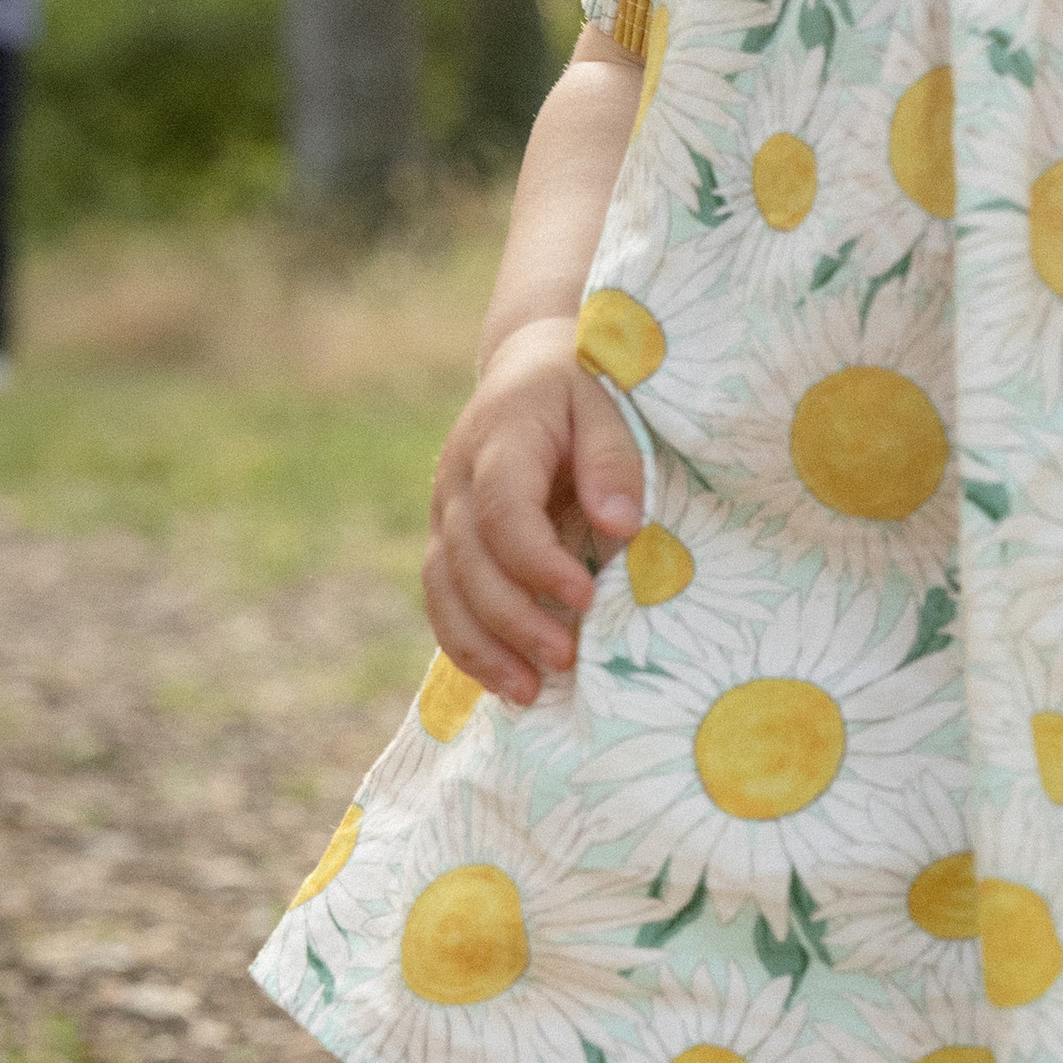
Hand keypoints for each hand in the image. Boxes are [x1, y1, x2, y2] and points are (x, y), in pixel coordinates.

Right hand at [420, 314, 645, 709]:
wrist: (531, 369)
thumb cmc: (586, 388)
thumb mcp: (610, 404)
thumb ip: (614, 460)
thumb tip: (619, 524)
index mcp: (501, 436)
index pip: (501, 508)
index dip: (535, 560)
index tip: (584, 598)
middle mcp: (458, 479)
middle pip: (467, 560)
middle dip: (513, 618)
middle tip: (566, 658)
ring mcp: (446, 513)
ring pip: (443, 589)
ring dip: (482, 647)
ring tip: (529, 693)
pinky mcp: (450, 542)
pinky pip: (443, 600)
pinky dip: (468, 646)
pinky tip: (507, 683)